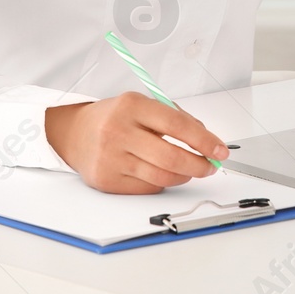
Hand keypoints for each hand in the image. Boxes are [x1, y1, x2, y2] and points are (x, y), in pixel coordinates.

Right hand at [44, 92, 228, 193]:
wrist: (75, 134)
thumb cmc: (115, 118)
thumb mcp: (141, 105)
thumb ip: (173, 117)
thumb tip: (206, 139)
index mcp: (131, 106)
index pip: (176, 125)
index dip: (203, 140)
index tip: (220, 150)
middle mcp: (118, 131)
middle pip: (170, 156)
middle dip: (198, 164)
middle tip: (210, 166)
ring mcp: (111, 158)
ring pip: (161, 177)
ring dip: (183, 176)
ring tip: (189, 170)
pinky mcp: (107, 181)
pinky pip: (147, 188)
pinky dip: (162, 183)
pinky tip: (162, 174)